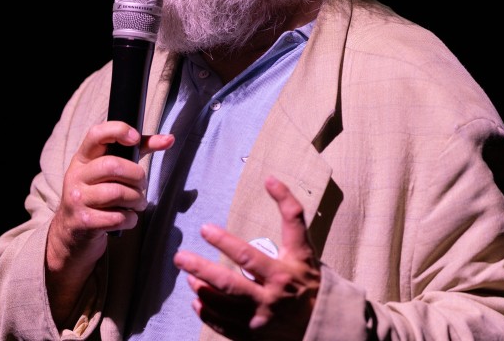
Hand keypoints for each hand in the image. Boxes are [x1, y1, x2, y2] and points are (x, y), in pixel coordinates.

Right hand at [45, 121, 173, 325]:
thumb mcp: (110, 174)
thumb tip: (169, 138)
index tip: (137, 138)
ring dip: (136, 202)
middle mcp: (77, 175)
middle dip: (139, 180)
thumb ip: (138, 153)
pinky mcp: (83, 223)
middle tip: (140, 189)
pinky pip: (118, 217)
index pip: (98, 132)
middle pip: (119, 167)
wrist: (68, 240)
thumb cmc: (97, 200)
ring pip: (121, 193)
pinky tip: (124, 224)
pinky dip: (128, 221)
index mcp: (84, 158)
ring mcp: (77, 199)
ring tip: (133, 208)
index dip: (119, 131)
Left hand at [173, 176, 320, 339]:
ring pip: (223, 306)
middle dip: (201, 269)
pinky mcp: (253, 336)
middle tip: (179, 256)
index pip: (248, 257)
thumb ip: (290, 212)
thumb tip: (270, 178)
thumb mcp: (303, 246)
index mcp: (281, 274)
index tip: (204, 228)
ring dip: (201, 289)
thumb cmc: (309, 278)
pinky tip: (197, 300)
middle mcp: (269, 299)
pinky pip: (224, 326)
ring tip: (188, 276)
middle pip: (229, 284)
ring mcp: (259, 321)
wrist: (323, 324)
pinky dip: (207, 313)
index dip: (225, 242)